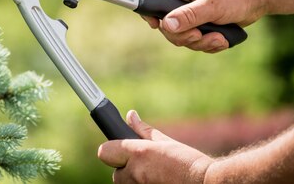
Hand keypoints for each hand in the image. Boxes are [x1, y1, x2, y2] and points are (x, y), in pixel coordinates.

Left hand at [97, 110, 212, 183]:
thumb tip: (130, 115)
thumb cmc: (190, 162)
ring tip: (158, 176)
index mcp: (138, 153)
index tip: (121, 152)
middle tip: (148, 167)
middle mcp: (134, 172)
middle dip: (127, 169)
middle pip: (116, 173)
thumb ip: (143, 130)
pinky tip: (160, 182)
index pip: (104, 152)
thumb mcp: (166, 142)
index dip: (112, 151)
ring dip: (136, 180)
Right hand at [141, 0, 264, 51]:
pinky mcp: (199, 22)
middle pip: (164, 22)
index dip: (148, 9)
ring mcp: (189, 11)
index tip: (157, 25)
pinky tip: (222, 39)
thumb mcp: (214, 5)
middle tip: (199, 35)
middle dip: (182, 34)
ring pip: (179, 34)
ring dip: (199, 42)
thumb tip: (167, 25)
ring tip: (218, 38)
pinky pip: (193, 39)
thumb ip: (189, 15)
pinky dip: (207, 44)